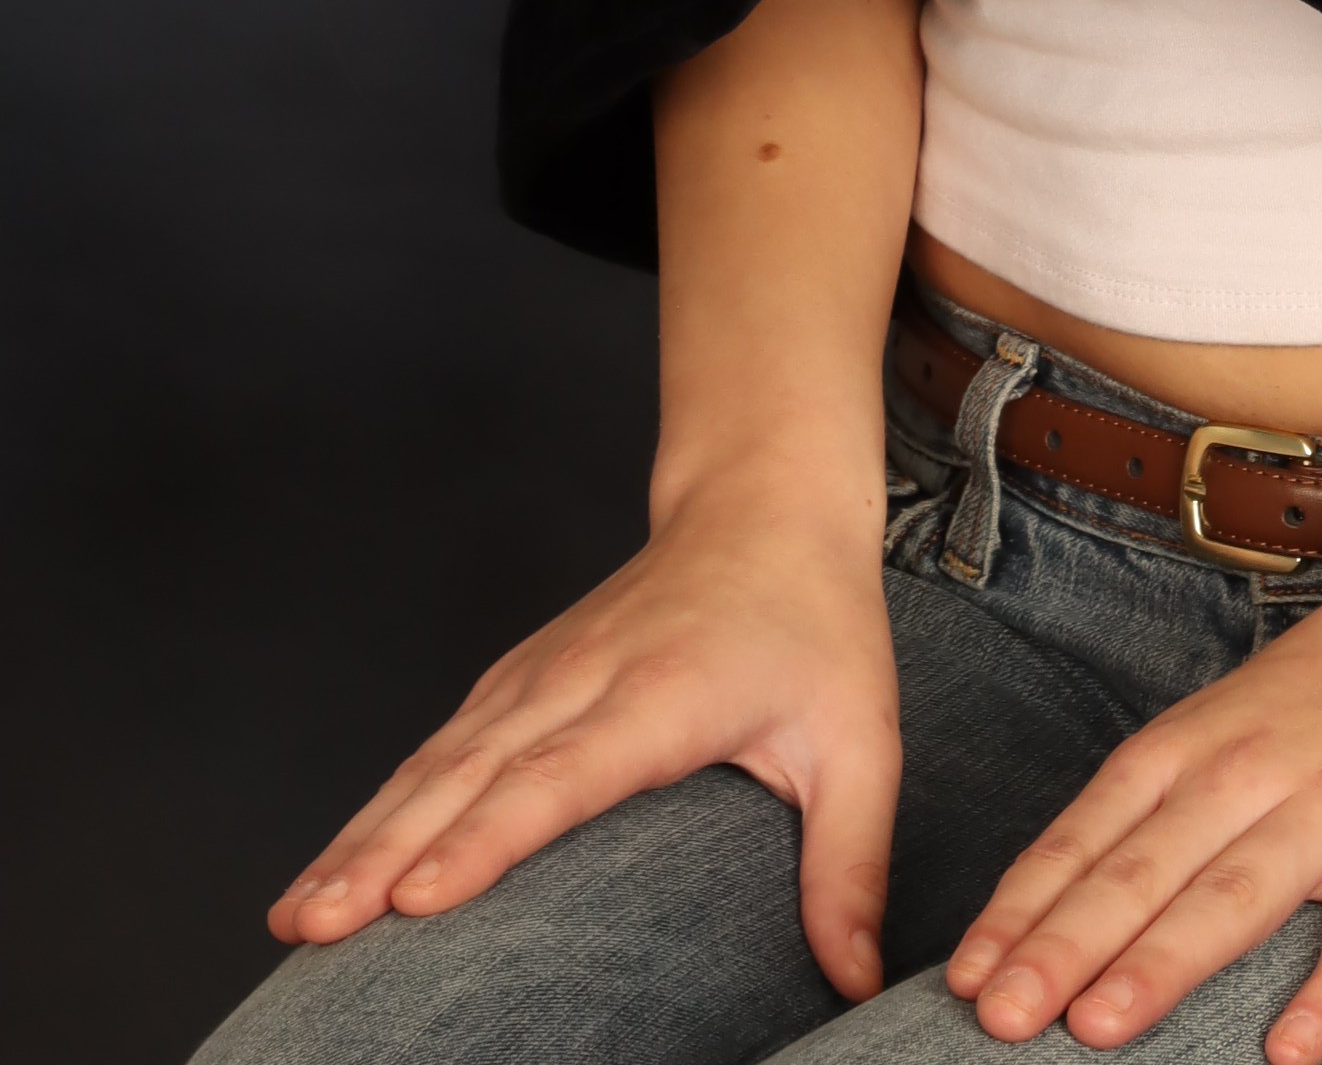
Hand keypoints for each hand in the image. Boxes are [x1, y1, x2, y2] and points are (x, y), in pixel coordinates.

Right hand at [265, 478, 903, 999]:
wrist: (764, 502)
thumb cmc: (817, 626)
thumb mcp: (862, 736)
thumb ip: (851, 860)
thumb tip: (853, 983)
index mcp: (661, 694)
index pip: (562, 772)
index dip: (489, 836)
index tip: (419, 898)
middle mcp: (581, 679)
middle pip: (469, 774)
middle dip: (385, 853)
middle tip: (311, 929)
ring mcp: (536, 674)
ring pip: (433, 764)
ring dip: (360, 837)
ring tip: (294, 919)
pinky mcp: (514, 680)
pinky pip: (434, 752)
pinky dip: (375, 812)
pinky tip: (328, 873)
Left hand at [945, 569, 1321, 1056]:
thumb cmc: (1320, 696)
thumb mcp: (1216, 728)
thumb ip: (1143, 815)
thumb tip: (1039, 916)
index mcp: (1191, 747)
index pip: (1089, 836)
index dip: (1024, 910)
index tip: (967, 979)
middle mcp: (1252, 773)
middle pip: (1147, 868)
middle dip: (1067, 946)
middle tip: (1003, 1018)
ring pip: (1239, 892)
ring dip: (1165, 960)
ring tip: (1100, 1025)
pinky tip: (1292, 1049)